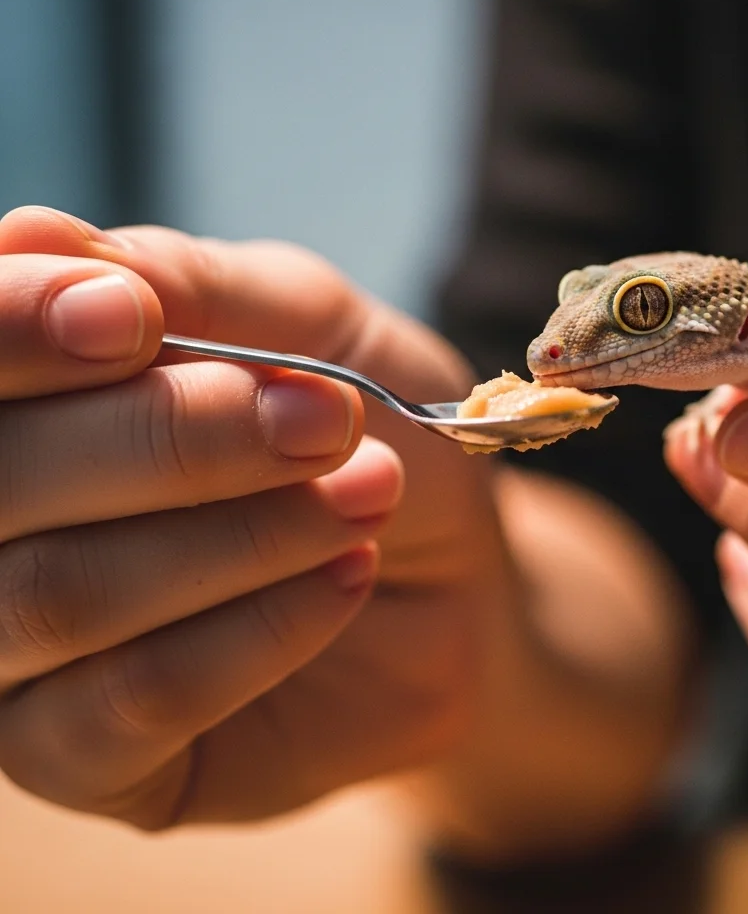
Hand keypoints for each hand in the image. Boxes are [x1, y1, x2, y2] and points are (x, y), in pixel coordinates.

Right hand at [0, 206, 686, 852]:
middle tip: (326, 417)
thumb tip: (38, 237)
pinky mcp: (93, 759)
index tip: (127, 314)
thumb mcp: (316, 329)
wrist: (452, 574)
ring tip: (373, 488)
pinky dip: (260, 629)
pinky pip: (135, 704)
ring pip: (63, 597)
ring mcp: (26, 656)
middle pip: (1, 481)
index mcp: (34, 401)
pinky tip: (350, 575)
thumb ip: (193, 288)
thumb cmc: (372, 432)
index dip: (14, 326)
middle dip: (171, 436)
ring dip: (240, 534)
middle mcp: (1, 524)